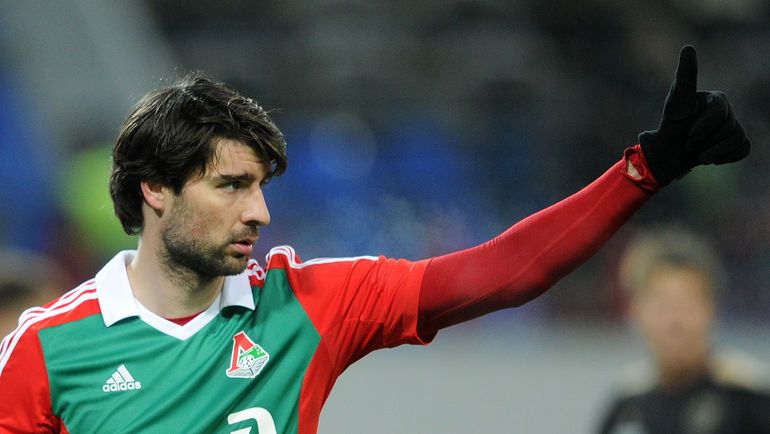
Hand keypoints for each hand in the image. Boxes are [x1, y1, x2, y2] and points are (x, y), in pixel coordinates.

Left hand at [639, 45, 750, 185]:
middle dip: (704, 141)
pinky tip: (710, 156)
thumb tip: (688, 47)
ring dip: (711, 152)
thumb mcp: (677, 100)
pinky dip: (725, 157)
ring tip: (696, 151)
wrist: (671, 150)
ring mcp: (735, 126)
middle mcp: (729, 110)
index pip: (719, 112)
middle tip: (689, 142)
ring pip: (735, 140)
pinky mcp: (739, 142)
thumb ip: (685, 76)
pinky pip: (742, 150)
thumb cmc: (673, 123)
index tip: (690, 135)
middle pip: (728, 128)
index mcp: (717, 98)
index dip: (703, 127)